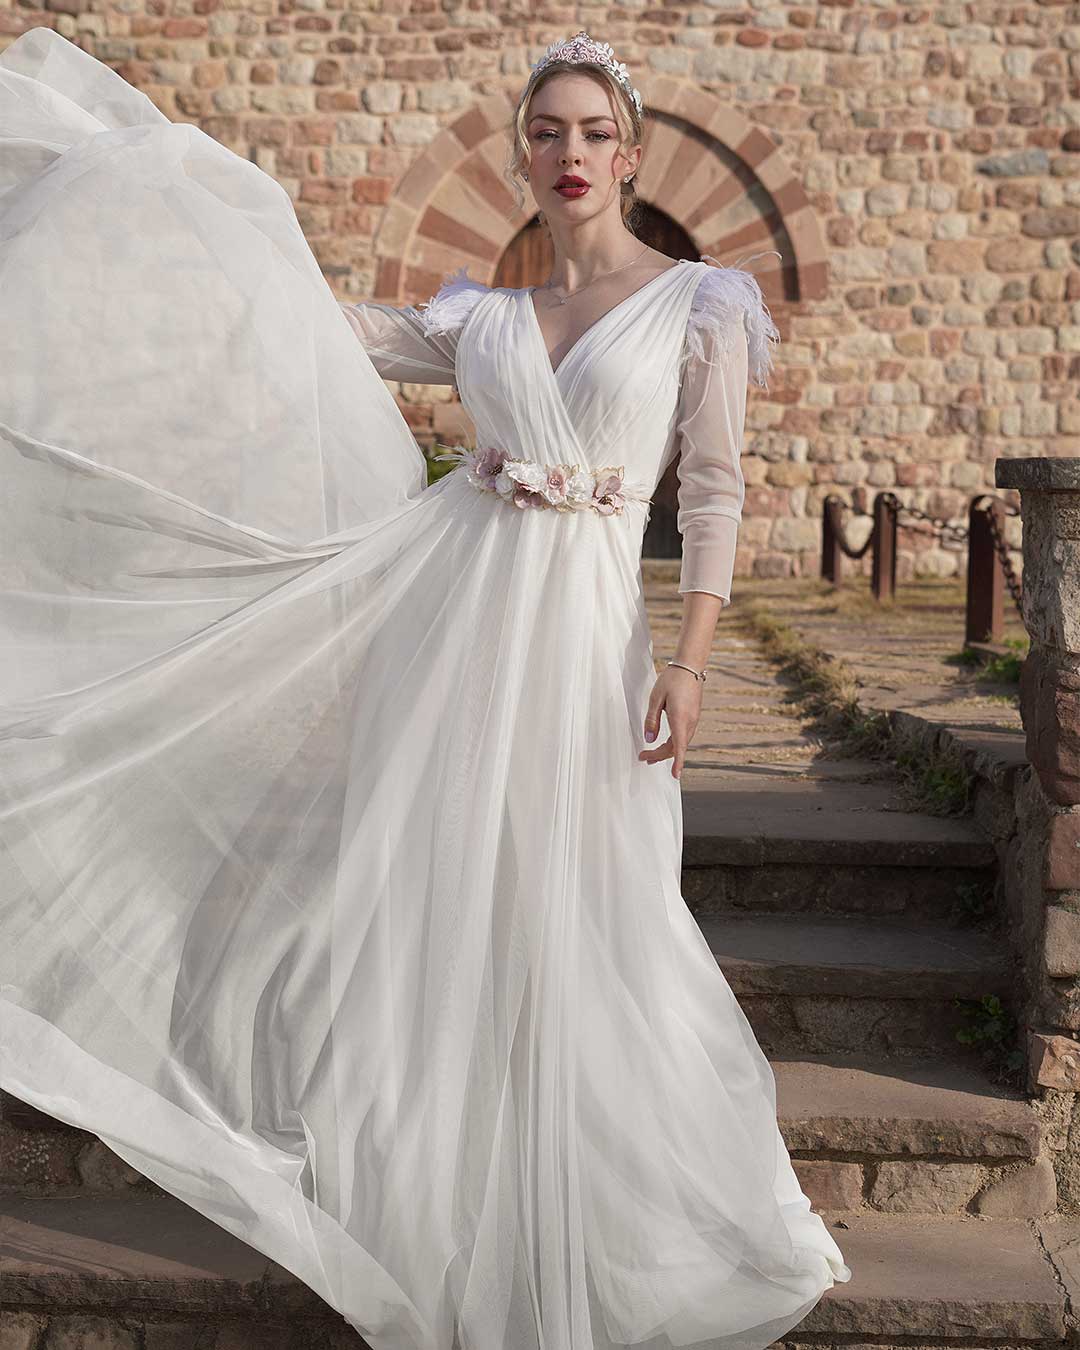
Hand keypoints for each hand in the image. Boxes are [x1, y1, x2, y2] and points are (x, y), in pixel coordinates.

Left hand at [638, 664, 703, 779]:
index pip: (679, 747)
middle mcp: (690, 722)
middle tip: (642, 757)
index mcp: (680, 718)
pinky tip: (664, 743)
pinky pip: (683, 736)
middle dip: (660, 756)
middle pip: (677, 748)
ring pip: (680, 743)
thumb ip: (651, 720)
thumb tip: (649, 739)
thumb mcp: (655, 698)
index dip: (678, 763)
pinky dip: (673, 743)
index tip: (675, 776)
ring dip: (666, 751)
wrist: (690, 666)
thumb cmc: (672, 679)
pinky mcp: (693, 717)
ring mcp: (694, 720)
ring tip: (650, 755)